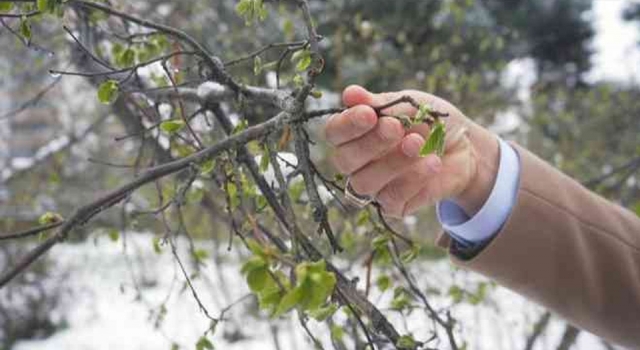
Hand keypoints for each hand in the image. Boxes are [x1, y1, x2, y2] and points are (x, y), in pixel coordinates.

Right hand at [324, 85, 499, 217]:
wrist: (465, 145)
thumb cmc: (430, 121)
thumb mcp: (408, 104)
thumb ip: (379, 103)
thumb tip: (350, 94)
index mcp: (354, 134)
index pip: (334, 133)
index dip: (347, 124)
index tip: (369, 114)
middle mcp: (358, 163)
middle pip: (345, 160)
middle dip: (371, 143)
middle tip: (396, 127)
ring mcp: (374, 186)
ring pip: (365, 183)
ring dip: (393, 162)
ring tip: (418, 144)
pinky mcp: (395, 205)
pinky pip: (392, 199)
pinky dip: (414, 179)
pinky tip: (433, 163)